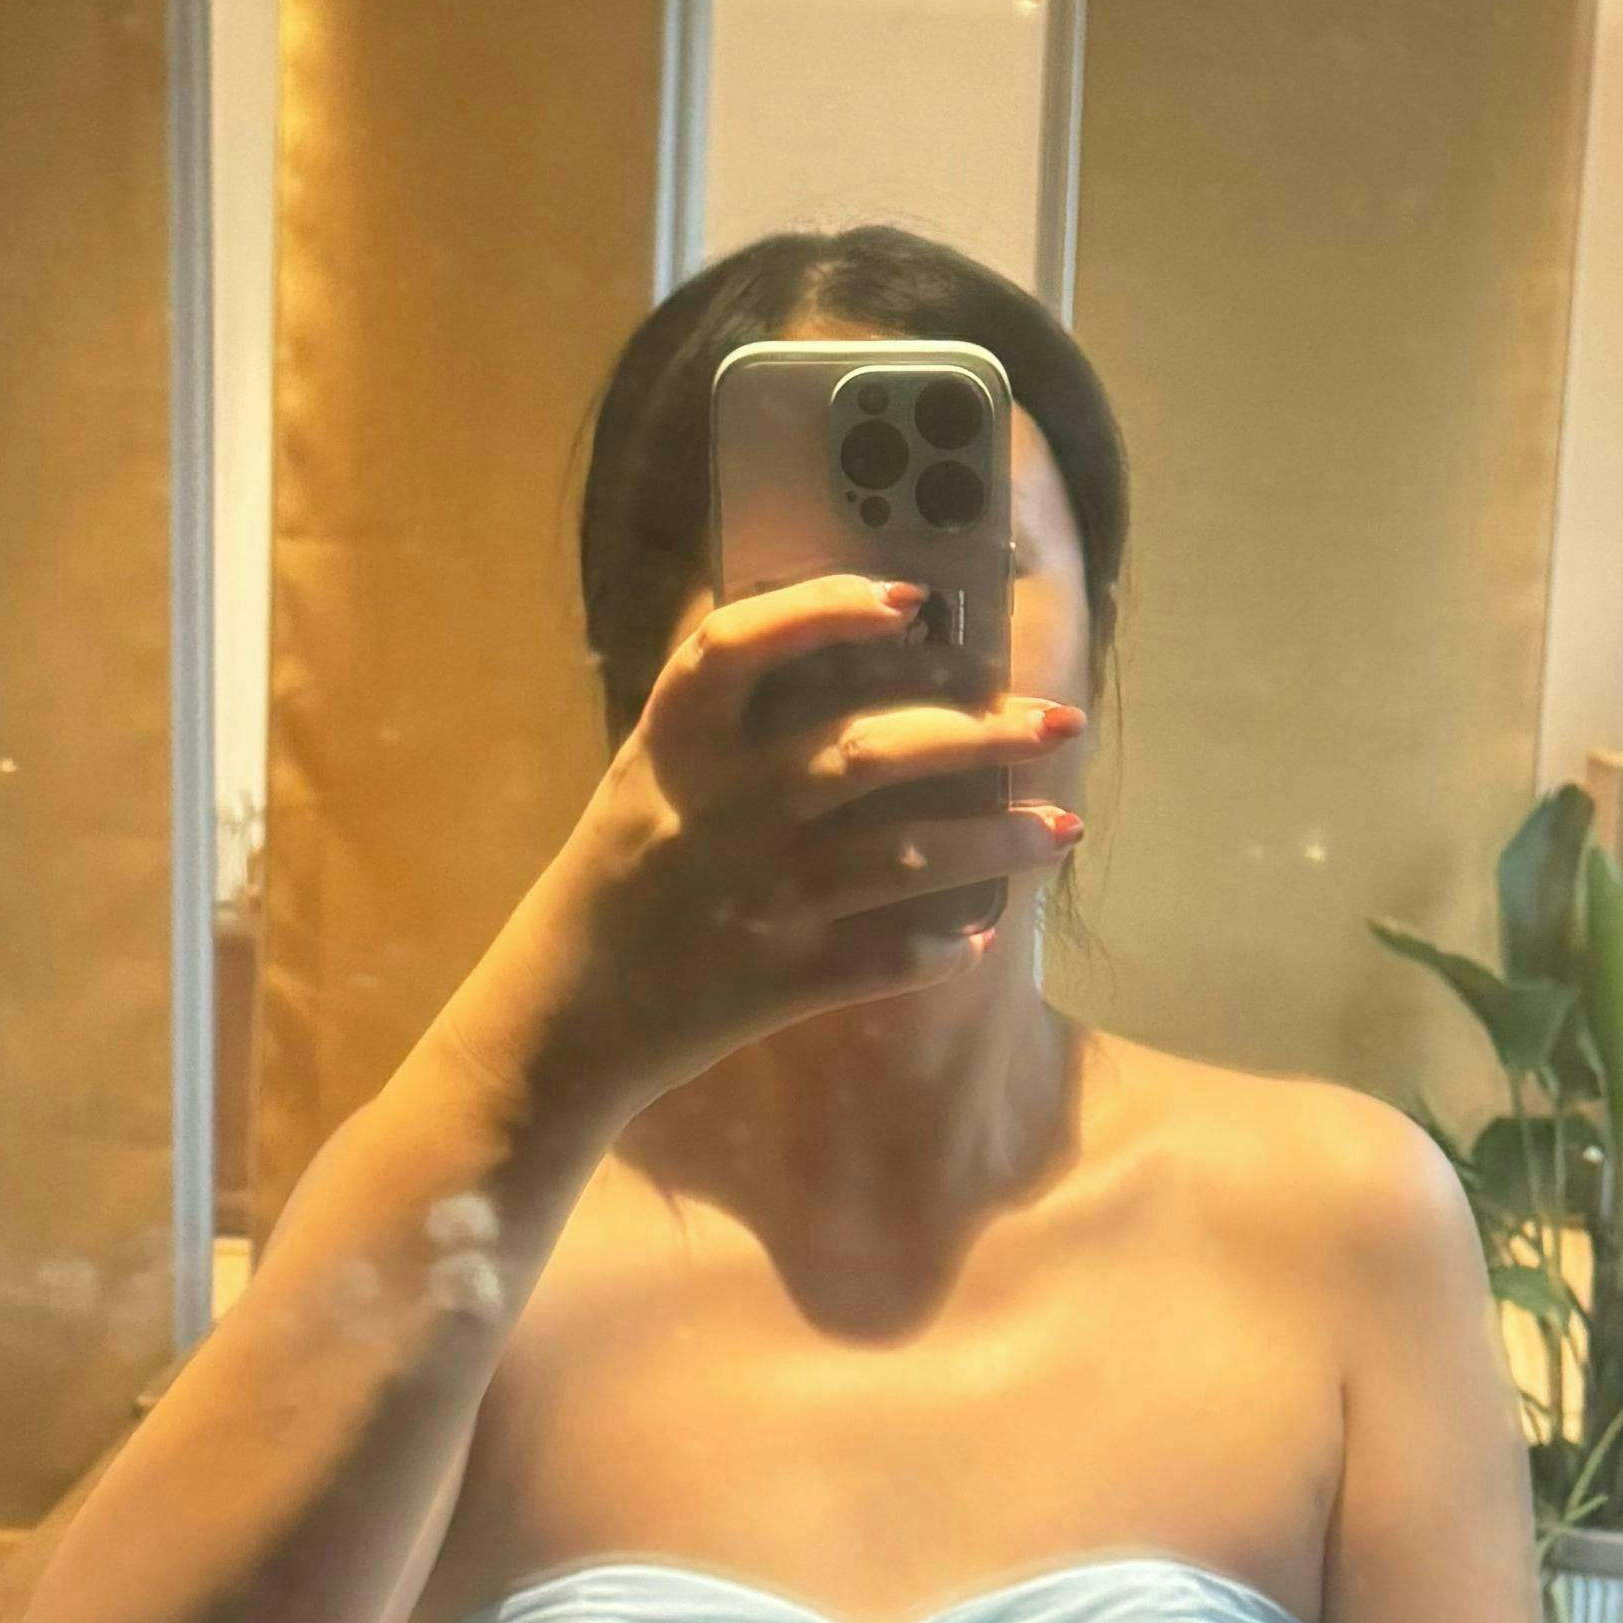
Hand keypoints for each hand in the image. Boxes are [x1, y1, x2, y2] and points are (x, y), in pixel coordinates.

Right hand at [512, 573, 1085, 1114]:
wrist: (561, 1022)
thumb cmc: (615, 884)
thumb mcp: (646, 781)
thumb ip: (723, 721)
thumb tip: (842, 647)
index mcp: (674, 746)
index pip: (745, 646)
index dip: (827, 609)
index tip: (914, 600)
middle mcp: (720, 812)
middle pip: (867, 751)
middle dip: (979, 733)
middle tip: (1059, 720)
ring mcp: (754, 899)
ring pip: (901, 856)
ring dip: (995, 843)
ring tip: (1062, 829)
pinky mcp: (775, 981)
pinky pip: (881, 959)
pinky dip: (937, 947)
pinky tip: (978, 936)